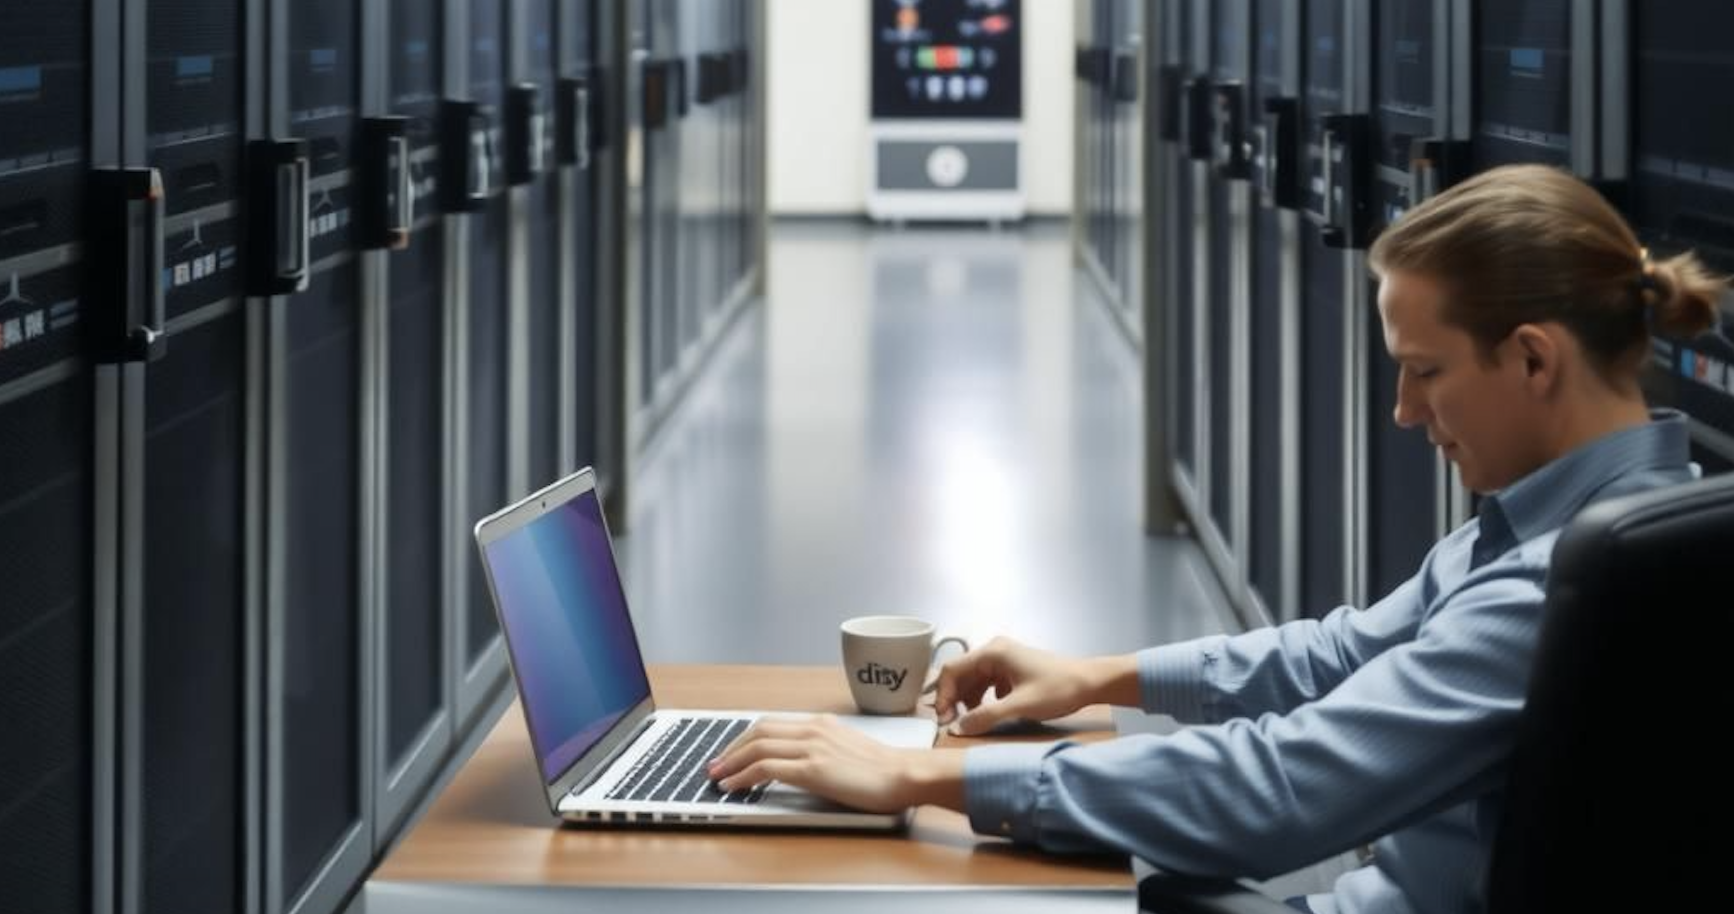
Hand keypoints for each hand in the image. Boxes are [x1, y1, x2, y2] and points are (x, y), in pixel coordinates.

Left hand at [705, 715, 965, 813]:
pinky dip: (743, 775)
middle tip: (715, 764)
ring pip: (757, 747)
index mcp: (822, 724)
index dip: (745, 738)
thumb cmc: (884, 771)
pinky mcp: (812, 768)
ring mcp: (812, 747)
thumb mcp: (848, 751)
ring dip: (731, 761)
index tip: (732, 752)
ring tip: (717, 776)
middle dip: (731, 748)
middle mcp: (813, 729)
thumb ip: (824, 750)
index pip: (772, 725)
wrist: (905, 775)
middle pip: (758, 731)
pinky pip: (766, 767)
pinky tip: (733, 785)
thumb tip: (801, 764)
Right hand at [933, 636, 1138, 735]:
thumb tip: (958, 729)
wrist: (1091, 682)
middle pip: (961, 674)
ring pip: (973, 680)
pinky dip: (982, 699)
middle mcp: (995, 651)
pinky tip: (988, 713)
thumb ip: (986, 717)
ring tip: (968, 721)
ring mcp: (1004, 660)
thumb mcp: (1020, 706)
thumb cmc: (1059, 689)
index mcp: (993, 652)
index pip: (953, 670)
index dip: (943, 695)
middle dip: (953, 699)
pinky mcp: (1013, 670)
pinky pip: (987, 684)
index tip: (942, 719)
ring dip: (967, 700)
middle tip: (951, 724)